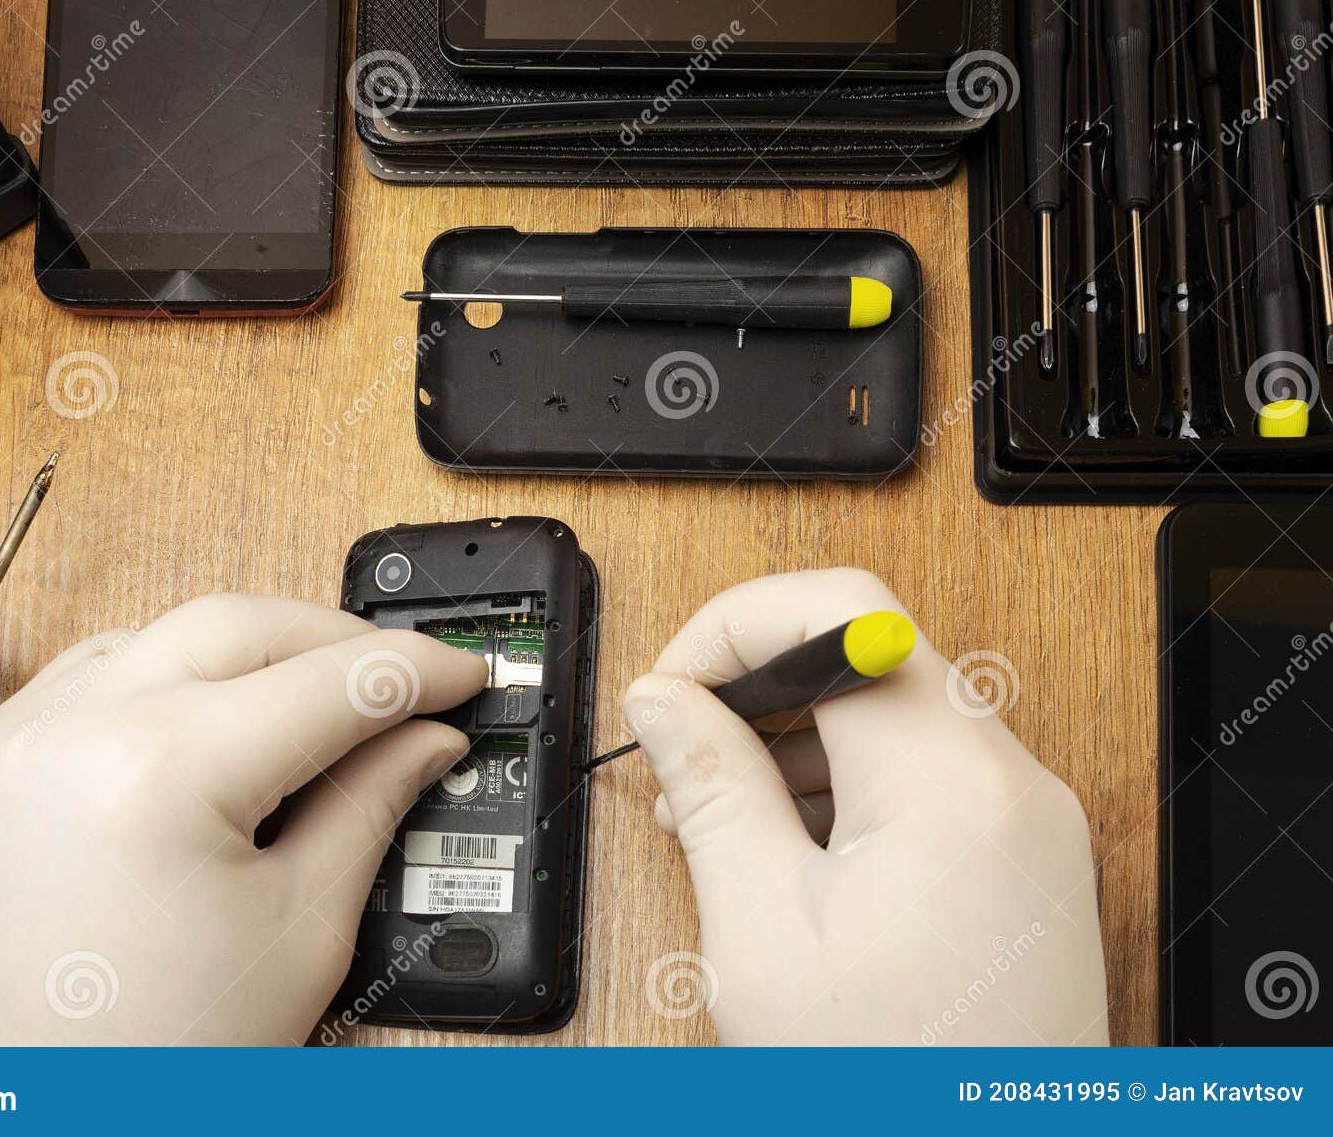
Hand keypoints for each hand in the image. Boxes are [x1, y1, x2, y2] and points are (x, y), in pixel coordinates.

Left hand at [0, 594, 486, 1044]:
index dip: (413, 671)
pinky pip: (86, 677)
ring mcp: (11, 746)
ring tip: (309, 705)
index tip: (458, 674)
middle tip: (398, 683)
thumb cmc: (160, 1057)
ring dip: (246, 653)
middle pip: (239, 625)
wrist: (44, 1124)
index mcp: (159, 778)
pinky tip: (209, 718)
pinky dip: (159, 679)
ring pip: (160, 633)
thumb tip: (424, 736)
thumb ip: (372, 805)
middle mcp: (70, 738)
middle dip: (334, 643)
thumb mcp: (303, 929)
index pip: (327, 683)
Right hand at [625, 570, 1107, 1045]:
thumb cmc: (893, 1086)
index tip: (674, 684)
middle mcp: (1011, 783)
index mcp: (950, 782)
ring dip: (797, 739)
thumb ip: (712, 789)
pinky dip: (848, 786)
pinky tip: (789, 852)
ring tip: (723, 820)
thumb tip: (667, 700)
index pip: (842, 610)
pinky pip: (926, 776)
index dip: (735, 625)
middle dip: (757, 687)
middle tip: (684, 755)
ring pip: (895, 712)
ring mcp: (1029, 822)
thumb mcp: (764, 930)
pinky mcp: (1026, 860)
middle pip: (869, 655)